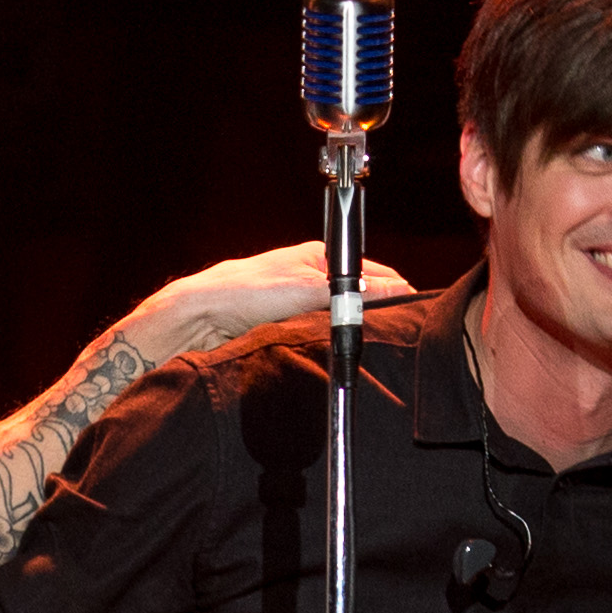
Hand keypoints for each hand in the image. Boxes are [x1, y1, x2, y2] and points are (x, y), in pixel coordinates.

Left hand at [145, 243, 415, 349]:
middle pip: (358, 298)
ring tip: (369, 346)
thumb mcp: (306, 288)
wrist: (200, 317)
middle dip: (375, 314)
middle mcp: (312, 279)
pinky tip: (337, 354)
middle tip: (393, 335)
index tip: (411, 312)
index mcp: (320, 258)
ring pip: (340, 320)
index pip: (371, 273)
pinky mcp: (289, 328)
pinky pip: (321, 337)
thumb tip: (395, 290)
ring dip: (350, 332)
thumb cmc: (245, 290)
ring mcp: (301, 304)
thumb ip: (351, 292)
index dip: (393, 291)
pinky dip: (330, 344)